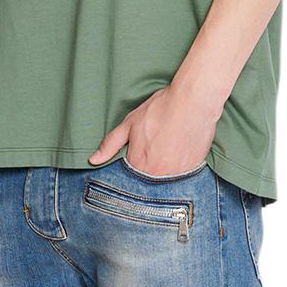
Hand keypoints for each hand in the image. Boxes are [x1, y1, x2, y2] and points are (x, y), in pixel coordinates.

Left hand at [88, 82, 221, 174]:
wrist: (193, 102)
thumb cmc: (161, 109)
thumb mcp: (130, 123)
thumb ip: (110, 144)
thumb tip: (93, 160)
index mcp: (138, 165)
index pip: (129, 180)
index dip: (132, 169)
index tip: (138, 159)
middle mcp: (157, 175)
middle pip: (147, 184)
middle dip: (148, 172)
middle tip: (155, 152)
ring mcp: (176, 175)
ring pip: (165, 183)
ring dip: (164, 172)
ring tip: (167, 152)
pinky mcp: (193, 171)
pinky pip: (182, 179)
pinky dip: (179, 170)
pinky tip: (179, 153)